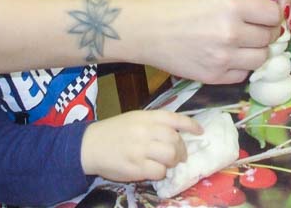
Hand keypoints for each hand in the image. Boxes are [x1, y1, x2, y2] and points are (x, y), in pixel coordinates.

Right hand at [81, 110, 201, 181]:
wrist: (90, 145)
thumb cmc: (114, 131)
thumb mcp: (134, 118)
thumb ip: (154, 123)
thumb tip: (177, 134)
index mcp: (146, 117)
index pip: (174, 118)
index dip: (191, 125)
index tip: (201, 132)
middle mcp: (145, 131)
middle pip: (175, 140)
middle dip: (182, 150)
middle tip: (179, 156)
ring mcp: (140, 149)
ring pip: (170, 156)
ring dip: (172, 162)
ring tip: (167, 164)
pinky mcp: (136, 167)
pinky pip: (159, 172)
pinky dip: (161, 173)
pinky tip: (154, 171)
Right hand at [136, 0, 281, 83]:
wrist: (141, 30)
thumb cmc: (171, 6)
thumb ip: (238, 6)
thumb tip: (264, 18)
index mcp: (231, 5)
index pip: (274, 14)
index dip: (272, 15)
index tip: (265, 16)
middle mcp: (231, 32)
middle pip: (270, 37)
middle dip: (265, 34)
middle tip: (254, 31)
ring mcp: (223, 58)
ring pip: (260, 58)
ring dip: (256, 52)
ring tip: (241, 45)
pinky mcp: (213, 76)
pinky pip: (242, 74)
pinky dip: (240, 67)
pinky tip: (228, 58)